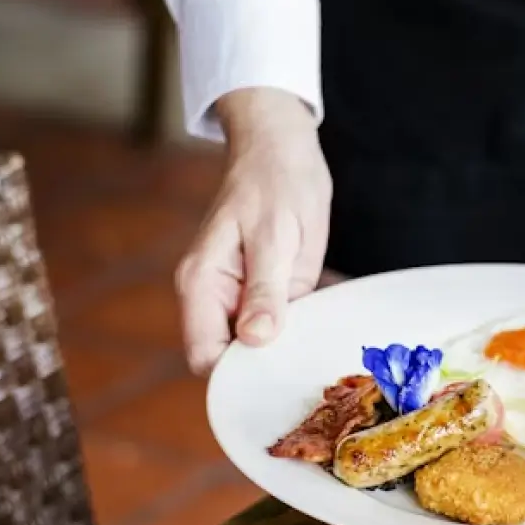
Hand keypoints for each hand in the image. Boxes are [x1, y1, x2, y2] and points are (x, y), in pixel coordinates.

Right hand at [176, 86, 331, 373]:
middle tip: (308, 366)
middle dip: (265, 367)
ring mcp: (238, 296)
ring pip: (256, 347)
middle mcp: (213, 296)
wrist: (282, 146)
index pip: (206, 356)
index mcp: (201, 284)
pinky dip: (298, 331)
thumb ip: (265, 288)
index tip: (278, 378)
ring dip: (285, 349)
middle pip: (230, 359)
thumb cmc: (276, 180)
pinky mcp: (263, 291)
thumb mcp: (276, 234)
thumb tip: (255, 339)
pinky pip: (277, 325)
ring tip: (320, 345)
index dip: (237, 375)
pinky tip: (323, 327)